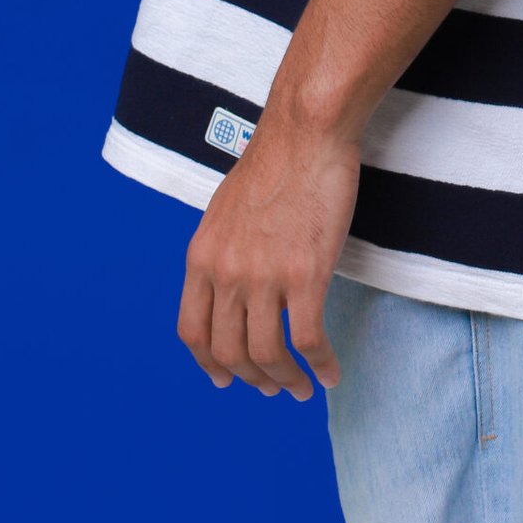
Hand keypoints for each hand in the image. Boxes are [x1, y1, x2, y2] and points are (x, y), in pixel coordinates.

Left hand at [177, 106, 359, 399]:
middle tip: (272, 388)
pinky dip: (319, 365)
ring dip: (285, 381)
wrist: (306, 132)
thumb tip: (230, 286)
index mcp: (201, 256)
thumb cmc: (275, 162)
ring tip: (300, 389)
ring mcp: (264, 276)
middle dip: (252, 378)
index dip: (208, 364)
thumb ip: (222, 252)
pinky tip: (329, 373)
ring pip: (267, 355)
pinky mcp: (305, 275)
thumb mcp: (225, 210)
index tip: (225, 378)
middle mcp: (226, 272)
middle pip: (229, 352)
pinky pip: (307, 341)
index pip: (192, 331)